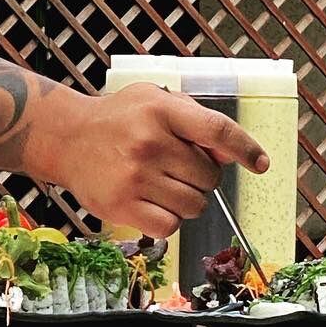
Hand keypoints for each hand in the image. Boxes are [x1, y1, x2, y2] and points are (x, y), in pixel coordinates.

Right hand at [47, 83, 269, 238]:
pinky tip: (151, 203)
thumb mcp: (154, 101)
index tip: (260, 163)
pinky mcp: (122, 205)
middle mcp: (149, 142)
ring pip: (194, 206)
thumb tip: (232, 155)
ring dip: (186, 201)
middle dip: (201, 177)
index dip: (245, 148)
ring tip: (161, 185)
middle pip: (209, 177)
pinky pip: (170, 226)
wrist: (65, 138)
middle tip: (176, 168)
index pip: (218, 131)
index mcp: (161, 110)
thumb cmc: (115, 120)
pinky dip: (168, 220)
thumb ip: (194, 120)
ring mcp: (135, 177)